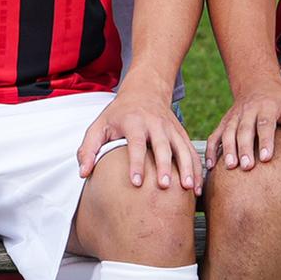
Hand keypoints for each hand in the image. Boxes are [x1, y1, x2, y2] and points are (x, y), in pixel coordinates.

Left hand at [81, 83, 199, 191]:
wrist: (145, 91)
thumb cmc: (118, 114)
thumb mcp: (99, 125)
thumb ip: (89, 148)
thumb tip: (83, 173)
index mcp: (134, 122)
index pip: (136, 144)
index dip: (136, 163)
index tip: (136, 183)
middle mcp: (156, 124)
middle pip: (163, 146)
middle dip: (165, 166)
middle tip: (165, 186)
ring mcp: (171, 129)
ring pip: (182, 149)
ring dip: (187, 168)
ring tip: (188, 188)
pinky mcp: (182, 134)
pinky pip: (191, 152)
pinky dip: (196, 169)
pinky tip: (197, 187)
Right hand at [206, 77, 280, 172]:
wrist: (259, 85)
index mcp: (268, 106)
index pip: (265, 124)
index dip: (265, 141)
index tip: (266, 158)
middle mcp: (248, 110)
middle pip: (244, 129)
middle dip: (244, 148)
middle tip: (246, 167)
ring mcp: (234, 116)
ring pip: (227, 132)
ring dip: (227, 149)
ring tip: (230, 167)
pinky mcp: (225, 122)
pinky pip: (215, 135)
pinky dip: (212, 150)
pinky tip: (210, 165)